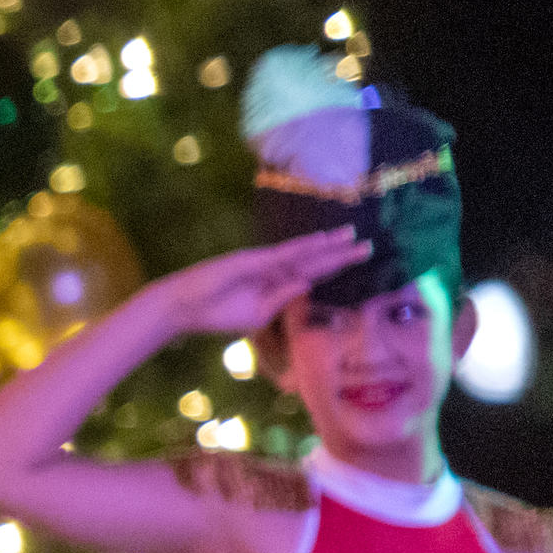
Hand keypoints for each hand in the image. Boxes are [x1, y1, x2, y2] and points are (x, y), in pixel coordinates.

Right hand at [143, 226, 369, 337]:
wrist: (184, 308)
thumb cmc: (215, 315)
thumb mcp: (256, 316)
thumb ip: (282, 301)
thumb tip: (307, 284)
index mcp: (277, 288)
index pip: (312, 276)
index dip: (334, 267)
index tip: (357, 261)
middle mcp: (275, 273)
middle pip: (314, 262)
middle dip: (341, 255)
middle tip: (368, 246)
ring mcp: (264, 265)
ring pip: (303, 254)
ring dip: (327, 245)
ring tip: (353, 236)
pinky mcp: (253, 261)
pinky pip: (283, 254)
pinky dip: (303, 247)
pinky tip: (322, 240)